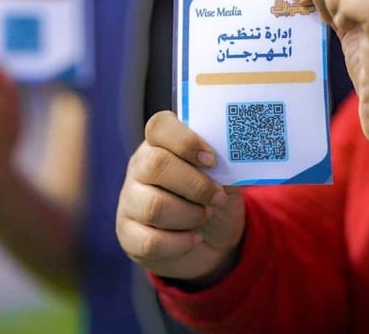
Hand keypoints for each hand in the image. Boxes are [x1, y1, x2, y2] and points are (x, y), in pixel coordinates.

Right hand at [116, 111, 244, 281]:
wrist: (211, 242)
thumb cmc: (214, 199)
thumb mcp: (226, 177)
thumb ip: (228, 163)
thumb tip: (238, 155)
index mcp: (161, 144)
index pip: (160, 126)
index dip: (186, 141)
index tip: (212, 160)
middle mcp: (139, 168)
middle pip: (156, 164)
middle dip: (196, 185)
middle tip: (217, 197)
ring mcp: (130, 201)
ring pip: (154, 206)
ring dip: (190, 215)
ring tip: (205, 216)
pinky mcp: (129, 235)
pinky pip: (151, 241)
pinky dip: (181, 243)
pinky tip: (194, 238)